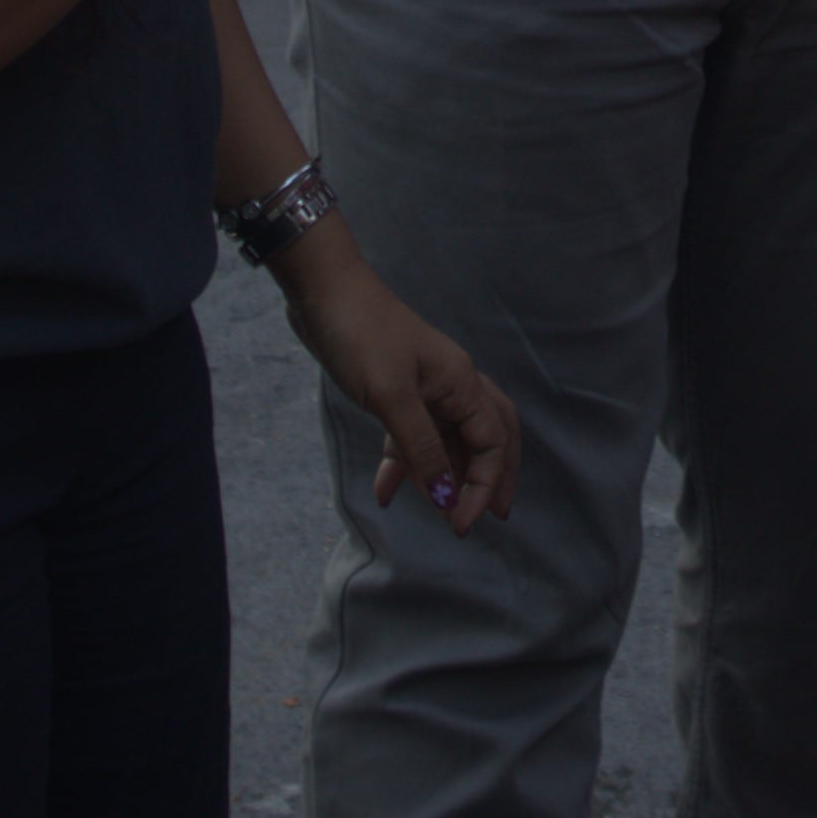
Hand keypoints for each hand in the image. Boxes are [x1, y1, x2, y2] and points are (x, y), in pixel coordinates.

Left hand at [277, 240, 522, 528]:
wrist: (323, 292)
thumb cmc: (361, 336)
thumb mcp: (391, 397)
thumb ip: (420, 450)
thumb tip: (447, 499)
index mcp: (461, 384)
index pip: (493, 442)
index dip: (483, 485)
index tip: (461, 524)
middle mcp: (452, 386)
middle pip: (488, 437)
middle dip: (490, 477)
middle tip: (489, 516)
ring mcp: (425, 388)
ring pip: (449, 439)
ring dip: (445, 475)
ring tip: (441, 512)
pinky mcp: (396, 391)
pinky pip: (411, 436)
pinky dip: (403, 463)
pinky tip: (385, 492)